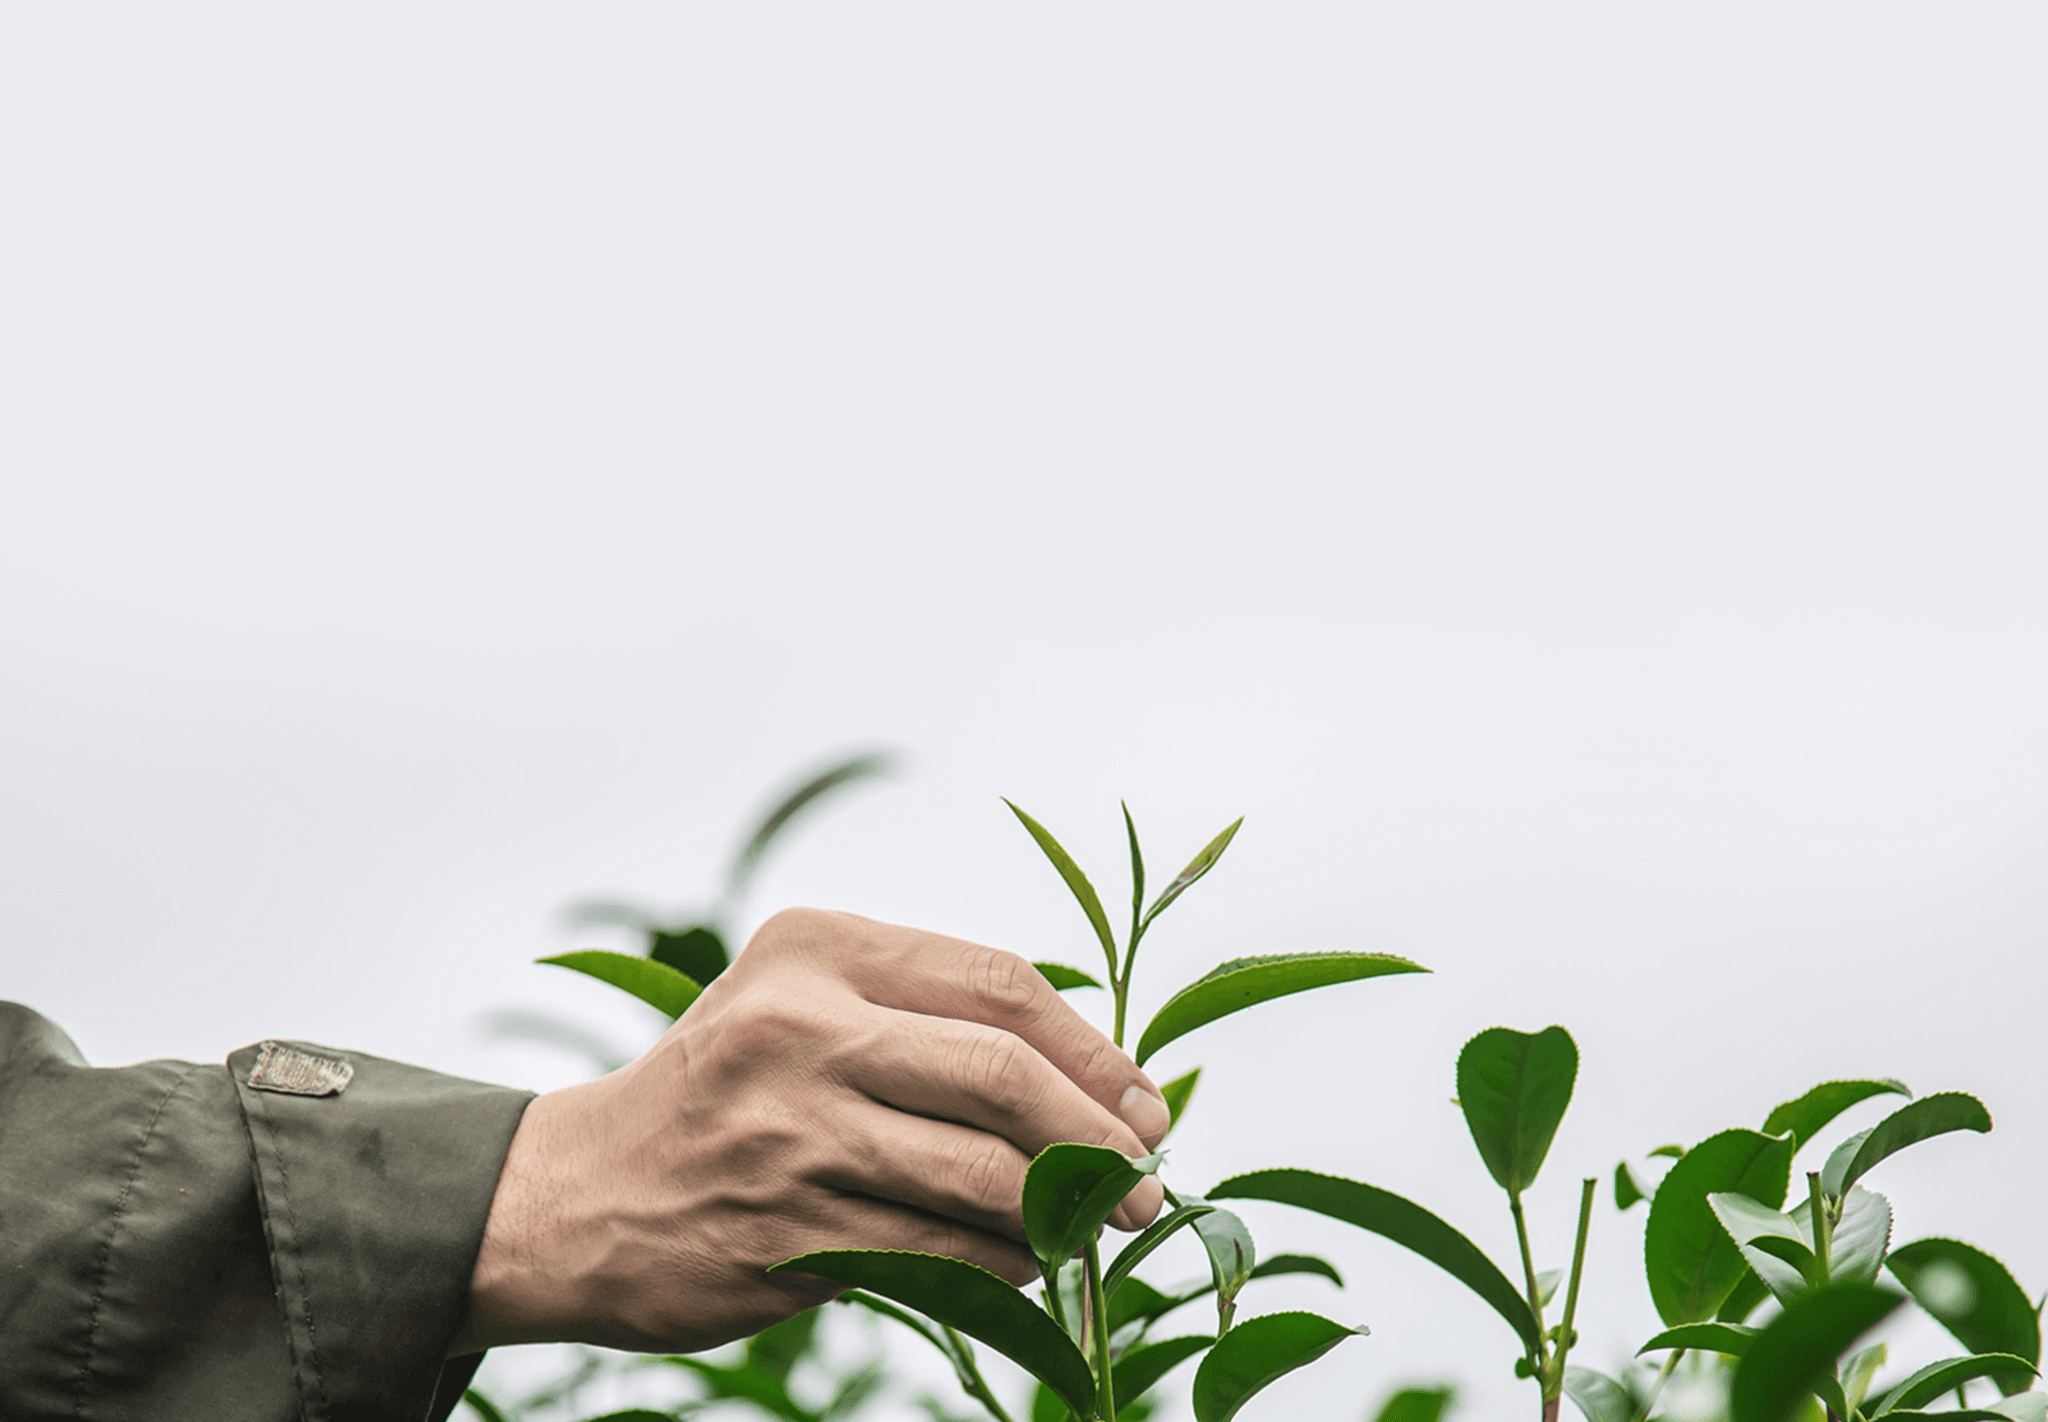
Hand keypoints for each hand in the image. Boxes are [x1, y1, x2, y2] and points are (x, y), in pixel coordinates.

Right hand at [451, 907, 1171, 1354]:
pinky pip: (939, 1253)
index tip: (1145, 1102)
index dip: (1094, 1050)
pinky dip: (1004, 1264)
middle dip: (1098, 1136)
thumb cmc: (727, 1090)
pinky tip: (1026, 1263)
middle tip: (1146, 1177)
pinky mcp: (783, 1233)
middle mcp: (799, 1027)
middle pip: (1002, 1074)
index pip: (1000, 984)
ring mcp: (787, 1134)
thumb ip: (928, 1014)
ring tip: (1104, 1226)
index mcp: (815, 947)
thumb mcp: (805, 1003)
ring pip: (981, 1176)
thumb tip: (1098, 1075)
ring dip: (1066, 1212)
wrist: (577, 1194)